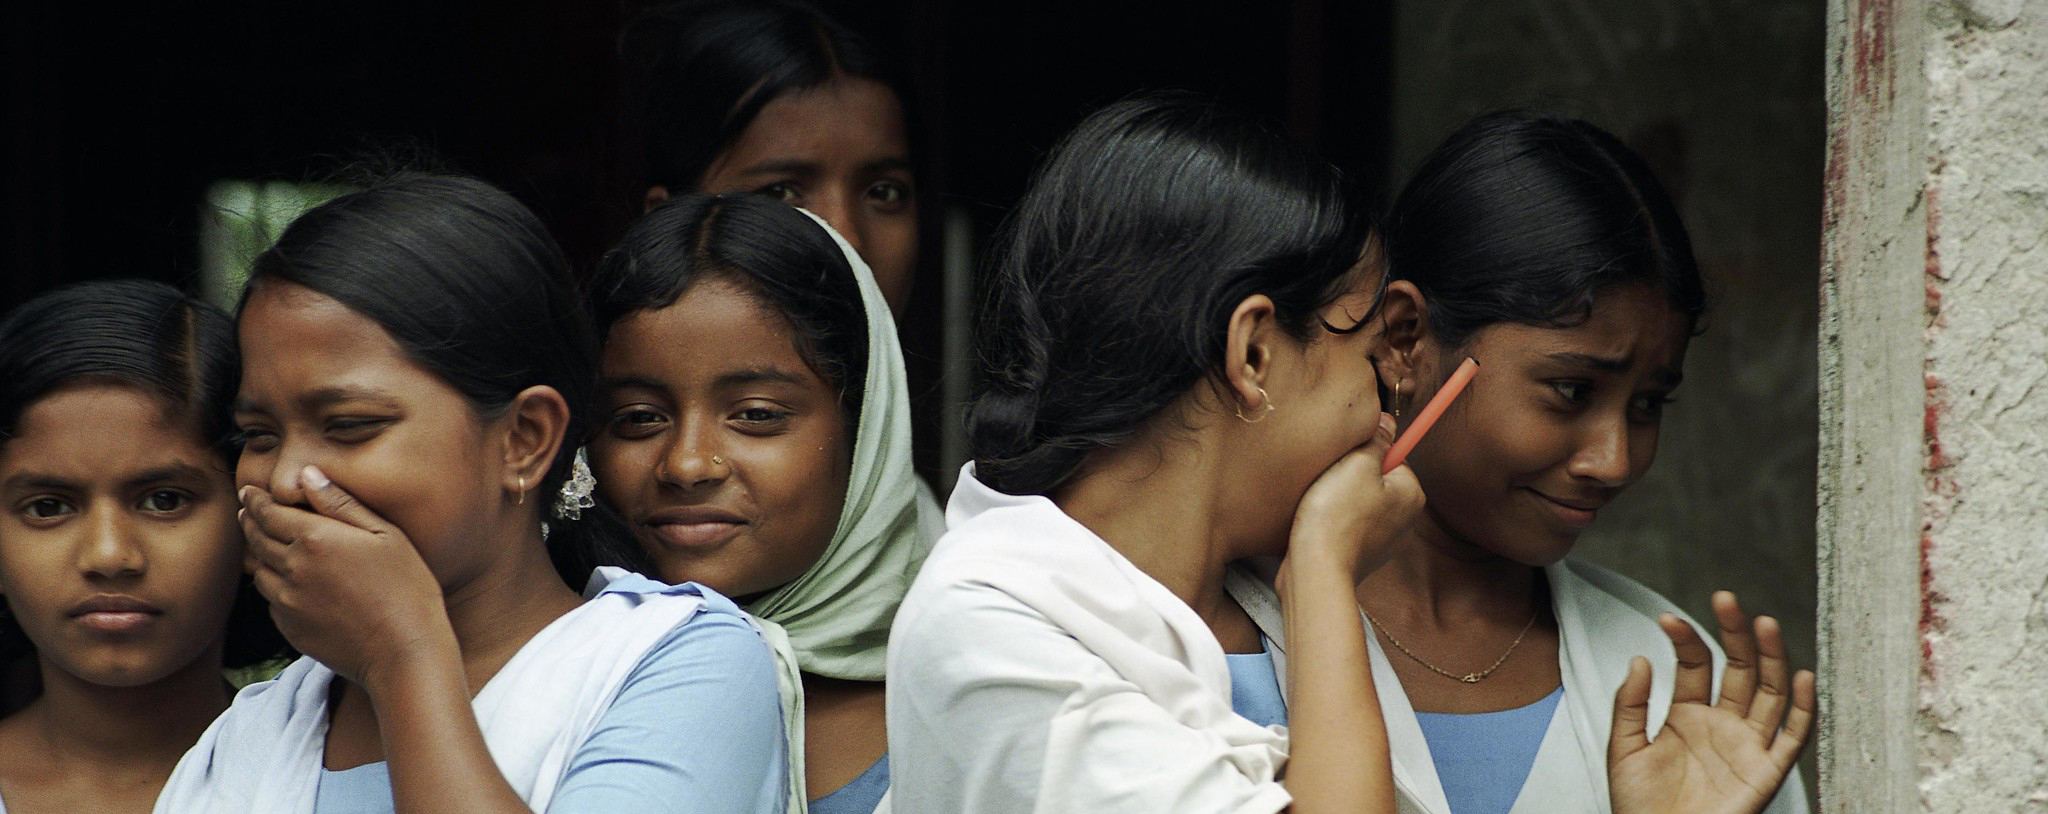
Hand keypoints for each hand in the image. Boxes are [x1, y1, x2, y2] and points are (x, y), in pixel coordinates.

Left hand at [241, 465, 455, 687]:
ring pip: (258, 571)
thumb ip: (341, 503)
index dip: (256, 500)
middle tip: (248, 512)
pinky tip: (288, 584)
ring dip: (258, 555)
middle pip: (256, 539)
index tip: (250, 492)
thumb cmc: (407, 588)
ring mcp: (287, 602)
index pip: (269, 512)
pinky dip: (273, 587)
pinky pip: (271, 601)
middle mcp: (292, 568)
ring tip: (265, 546)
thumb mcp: (385, 534)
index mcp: (315, 538)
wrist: (403, 651)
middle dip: (250, 522)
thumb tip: (308, 474)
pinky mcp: (290, 629)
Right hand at [1285, 413, 1422, 584]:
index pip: (1392, 456)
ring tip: (1322, 505)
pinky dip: (1335, 521)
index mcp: (1412, 494)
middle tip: (1329, 483)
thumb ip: (1377, 439)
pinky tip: (1320, 524)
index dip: (1363, 454)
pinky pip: (1350, 525)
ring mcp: (1385, 540)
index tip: (1345, 464)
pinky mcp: (1363, 555)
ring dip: (1339, 498)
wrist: (1316, 570)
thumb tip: (1388, 422)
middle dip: (1350, 476)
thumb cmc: (1336, 515)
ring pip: (1360, 502)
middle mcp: (1407, 519)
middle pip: (1376, 479)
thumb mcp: (1357, 463)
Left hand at [1609, 592, 1815, 813]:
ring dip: (1770, 658)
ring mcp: (1747, 746)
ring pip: (1769, 693)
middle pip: (1739, 669)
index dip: (1684, 640)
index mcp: (1687, 715)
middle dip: (1734, 634)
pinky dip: (1802, 709)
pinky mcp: (1765, 772)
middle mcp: (1722, 724)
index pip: (1695, 664)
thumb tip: (1640, 659)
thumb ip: (1631, 705)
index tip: (1666, 619)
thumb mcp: (1623, 748)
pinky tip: (1801, 676)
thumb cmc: (1639, 805)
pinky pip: (1793, 738)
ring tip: (1764, 623)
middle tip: (1726, 599)